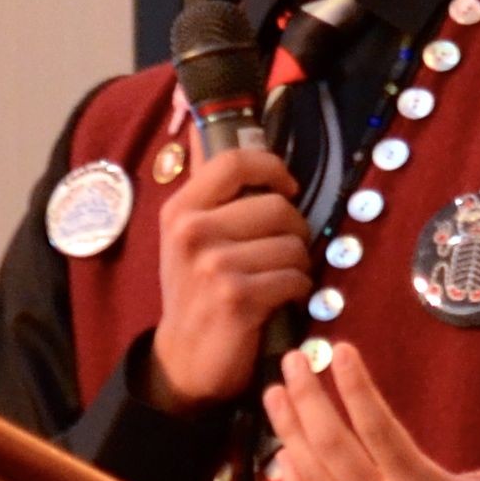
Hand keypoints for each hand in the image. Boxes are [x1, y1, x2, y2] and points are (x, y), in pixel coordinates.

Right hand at [144, 143, 313, 408]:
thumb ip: (208, 191)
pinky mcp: (237, 298)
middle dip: (294, 229)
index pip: (234, 162)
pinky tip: (283, 298)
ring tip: (281, 276)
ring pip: (292, 245)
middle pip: (276, 206)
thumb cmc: (195, 291)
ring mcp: (213, 265)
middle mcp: (192, 232)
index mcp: (181, 210)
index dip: (272, 168)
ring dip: (298, 264)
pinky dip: (298, 289)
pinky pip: (294, 278)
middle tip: (284, 249)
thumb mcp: (187, 237)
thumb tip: (201, 124)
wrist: (183, 357)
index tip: (285, 187)